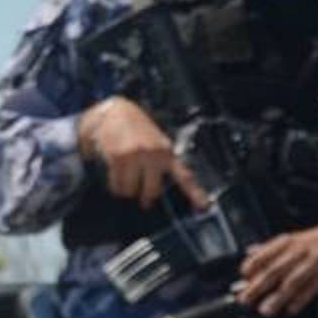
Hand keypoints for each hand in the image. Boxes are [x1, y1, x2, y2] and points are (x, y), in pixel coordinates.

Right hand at [78, 96, 207, 209]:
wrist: (114, 111)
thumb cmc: (134, 128)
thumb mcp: (154, 141)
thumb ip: (159, 160)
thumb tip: (154, 189)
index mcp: (167, 152)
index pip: (184, 175)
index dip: (194, 192)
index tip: (203, 206)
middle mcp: (155, 154)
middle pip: (152, 190)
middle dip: (146, 198)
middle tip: (144, 202)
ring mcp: (137, 155)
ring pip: (131, 190)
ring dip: (125, 190)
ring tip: (123, 184)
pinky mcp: (120, 157)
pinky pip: (117, 184)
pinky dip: (114, 186)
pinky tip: (114, 180)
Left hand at [236, 221, 317, 315]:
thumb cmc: (309, 243)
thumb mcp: (288, 240)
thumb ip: (268, 249)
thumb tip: (247, 254)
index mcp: (284, 242)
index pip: (263, 255)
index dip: (251, 267)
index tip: (243, 279)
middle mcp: (297, 252)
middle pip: (274, 271)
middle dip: (257, 287)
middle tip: (244, 300)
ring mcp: (313, 263)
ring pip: (292, 282)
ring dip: (277, 298)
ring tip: (265, 310)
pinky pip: (311, 289)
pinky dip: (300, 300)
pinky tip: (290, 309)